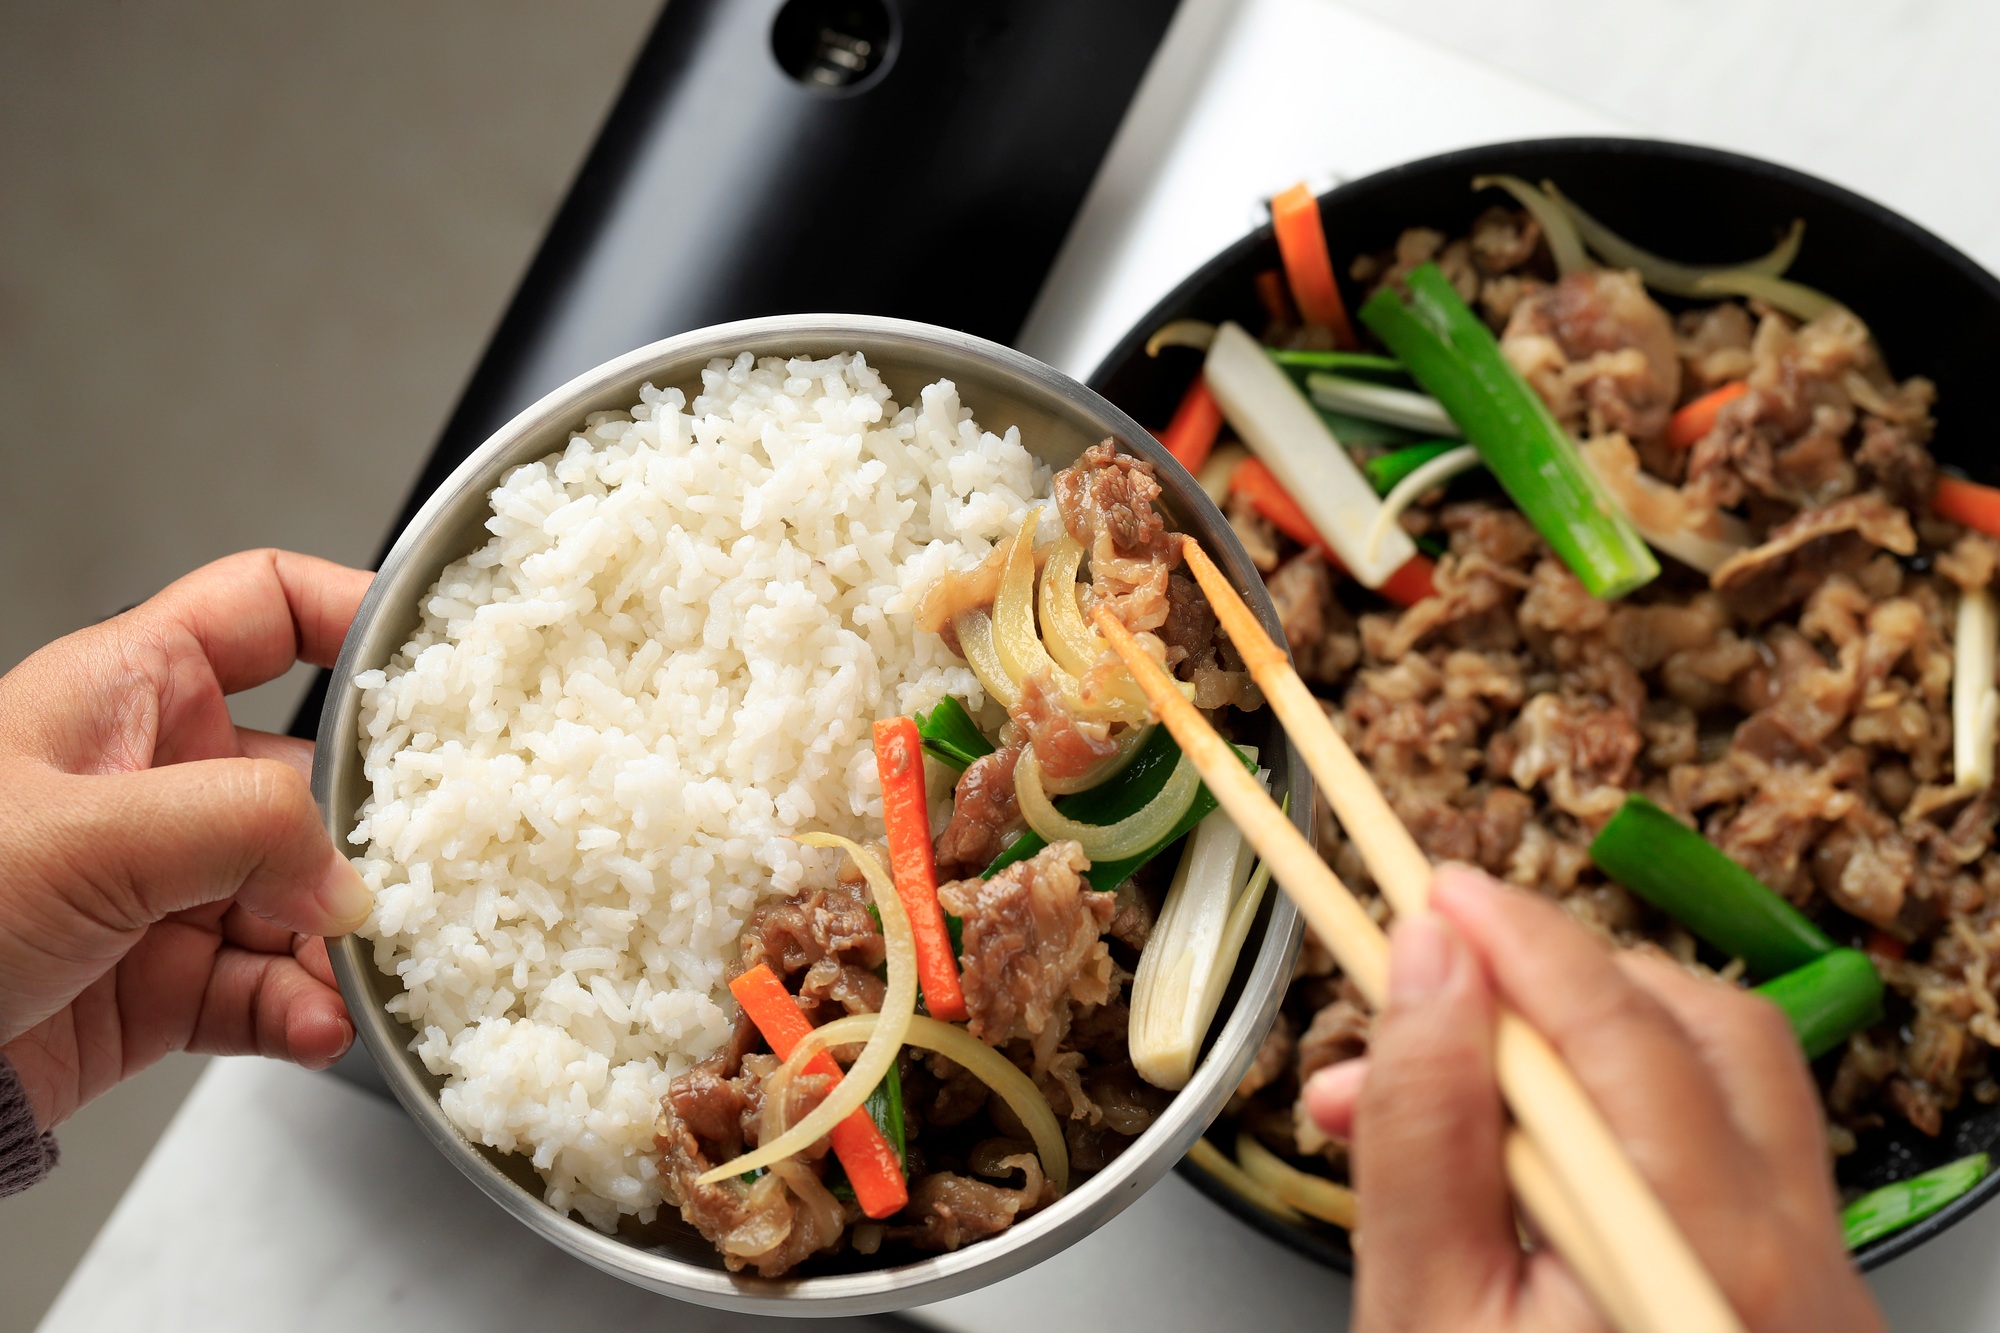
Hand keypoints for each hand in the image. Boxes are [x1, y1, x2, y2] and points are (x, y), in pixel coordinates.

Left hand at [0, 550, 374, 1130]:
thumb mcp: (85, 835)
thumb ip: (242, 829)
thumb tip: (348, 879)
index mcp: (126, 693)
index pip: (266, 609)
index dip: (354, 612)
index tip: (438, 657)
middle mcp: (152, 779)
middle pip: (310, 775)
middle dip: (369, 830)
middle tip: (420, 866)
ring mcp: (160, 884)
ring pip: (300, 893)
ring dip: (341, 939)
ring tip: (363, 971)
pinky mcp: (157, 983)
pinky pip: (266, 985)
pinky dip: (303, 1007)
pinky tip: (316, 1021)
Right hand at [1304, 864, 1884, 1332]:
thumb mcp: (1419, 1311)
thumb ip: (1424, 1129)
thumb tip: (1425, 963)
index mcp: (1697, 1264)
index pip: (1613, 1030)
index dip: (1513, 936)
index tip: (1427, 890)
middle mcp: (1793, 1262)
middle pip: (1690, 1030)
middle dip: (1545, 979)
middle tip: (1422, 981)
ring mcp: (1819, 1280)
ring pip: (1724, 1076)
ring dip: (1589, 1033)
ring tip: (1460, 1072)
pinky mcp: (1804, 1290)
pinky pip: (1730, 1149)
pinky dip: (1623, 1109)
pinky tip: (1524, 1150)